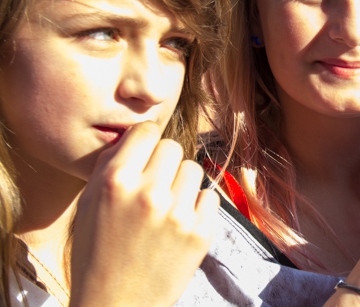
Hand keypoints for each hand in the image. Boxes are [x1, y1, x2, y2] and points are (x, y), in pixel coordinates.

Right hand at [69, 121, 218, 306]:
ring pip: (194, 169)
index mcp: (116, 181)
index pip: (146, 131)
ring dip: (182, 184)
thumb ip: (111, 164)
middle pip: (173, 147)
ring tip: (165, 208)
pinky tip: (179, 224)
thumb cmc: (97, 253)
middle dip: (164, 163)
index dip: (145, 142)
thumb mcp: (89, 203)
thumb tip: (136, 135)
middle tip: (154, 186)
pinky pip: (209, 197)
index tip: (145, 155)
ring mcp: (177, 213)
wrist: (115, 306)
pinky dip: (198, 208)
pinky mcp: (200, 233)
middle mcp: (148, 193)